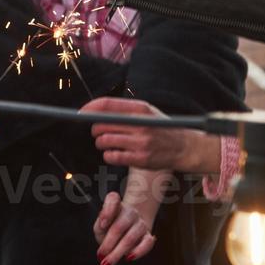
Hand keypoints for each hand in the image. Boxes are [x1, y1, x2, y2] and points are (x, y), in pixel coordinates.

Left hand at [84, 97, 221, 174]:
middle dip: (95, 129)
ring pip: (104, 141)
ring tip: (107, 143)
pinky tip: (114, 153)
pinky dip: (108, 155)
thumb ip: (124, 110)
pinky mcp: (140, 159)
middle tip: (98, 132)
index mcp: (140, 109)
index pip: (107, 104)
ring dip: (101, 143)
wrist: (184, 147)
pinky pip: (112, 156)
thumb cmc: (160, 127)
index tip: (80, 113)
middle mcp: (140, 124)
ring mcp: (140, 142)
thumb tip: (95, 110)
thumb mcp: (147, 112)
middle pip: (101, 124)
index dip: (90, 108)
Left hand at [93, 188, 156, 264]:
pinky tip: (128, 258)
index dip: (107, 212)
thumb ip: (99, 225)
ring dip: (118, 252)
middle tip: (100, 256)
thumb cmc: (110, 227)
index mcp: (117, 205)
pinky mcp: (148, 235)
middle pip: (119, 226)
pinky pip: (147, 243)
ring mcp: (140, 223)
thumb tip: (104, 227)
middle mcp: (130, 212)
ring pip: (131, 237)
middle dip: (108, 243)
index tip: (102, 226)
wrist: (129, 228)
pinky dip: (139, 251)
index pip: (113, 199)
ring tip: (108, 263)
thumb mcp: (100, 225)